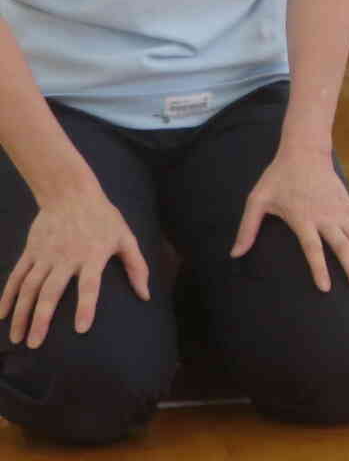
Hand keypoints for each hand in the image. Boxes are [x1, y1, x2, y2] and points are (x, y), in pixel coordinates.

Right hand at [0, 183, 149, 347]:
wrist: (70, 192)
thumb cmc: (103, 217)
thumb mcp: (125, 238)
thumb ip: (136, 266)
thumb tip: (146, 295)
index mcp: (93, 255)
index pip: (89, 285)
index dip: (86, 306)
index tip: (81, 329)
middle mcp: (66, 257)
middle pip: (51, 292)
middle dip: (42, 319)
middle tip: (35, 344)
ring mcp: (45, 255)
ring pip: (29, 288)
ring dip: (21, 314)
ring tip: (17, 339)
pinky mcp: (30, 252)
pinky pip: (16, 276)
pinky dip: (7, 296)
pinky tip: (1, 315)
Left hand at [230, 148, 348, 296]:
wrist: (306, 151)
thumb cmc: (279, 177)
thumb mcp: (257, 200)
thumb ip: (247, 228)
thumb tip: (234, 255)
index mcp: (304, 218)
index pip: (313, 248)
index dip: (319, 268)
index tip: (326, 289)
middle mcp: (328, 217)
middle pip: (345, 247)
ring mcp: (342, 212)